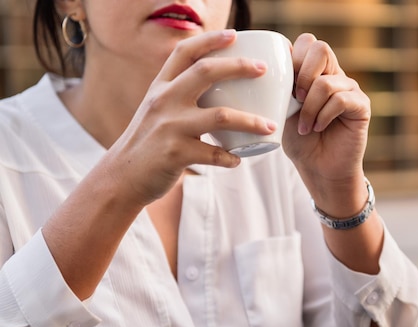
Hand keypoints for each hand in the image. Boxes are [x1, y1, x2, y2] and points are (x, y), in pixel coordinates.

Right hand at [103, 30, 276, 206]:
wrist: (122, 176)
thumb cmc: (148, 142)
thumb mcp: (156, 110)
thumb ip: (178, 96)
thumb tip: (216, 89)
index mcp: (161, 87)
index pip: (184, 52)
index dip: (210, 40)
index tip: (234, 35)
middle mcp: (164, 101)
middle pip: (206, 71)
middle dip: (239, 66)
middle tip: (263, 69)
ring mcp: (170, 127)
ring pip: (221, 117)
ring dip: (251, 121)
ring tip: (270, 127)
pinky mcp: (176, 154)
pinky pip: (215, 155)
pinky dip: (230, 158)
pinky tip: (238, 160)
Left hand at [283, 33, 371, 198]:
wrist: (318, 169)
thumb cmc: (300, 141)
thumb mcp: (283, 110)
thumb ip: (281, 86)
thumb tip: (271, 66)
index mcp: (315, 71)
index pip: (307, 43)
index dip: (293, 58)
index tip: (283, 86)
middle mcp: (334, 75)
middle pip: (320, 48)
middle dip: (302, 74)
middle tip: (295, 99)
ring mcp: (350, 89)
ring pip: (325, 82)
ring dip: (309, 107)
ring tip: (305, 126)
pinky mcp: (361, 106)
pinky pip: (341, 100)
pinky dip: (323, 116)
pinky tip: (318, 128)